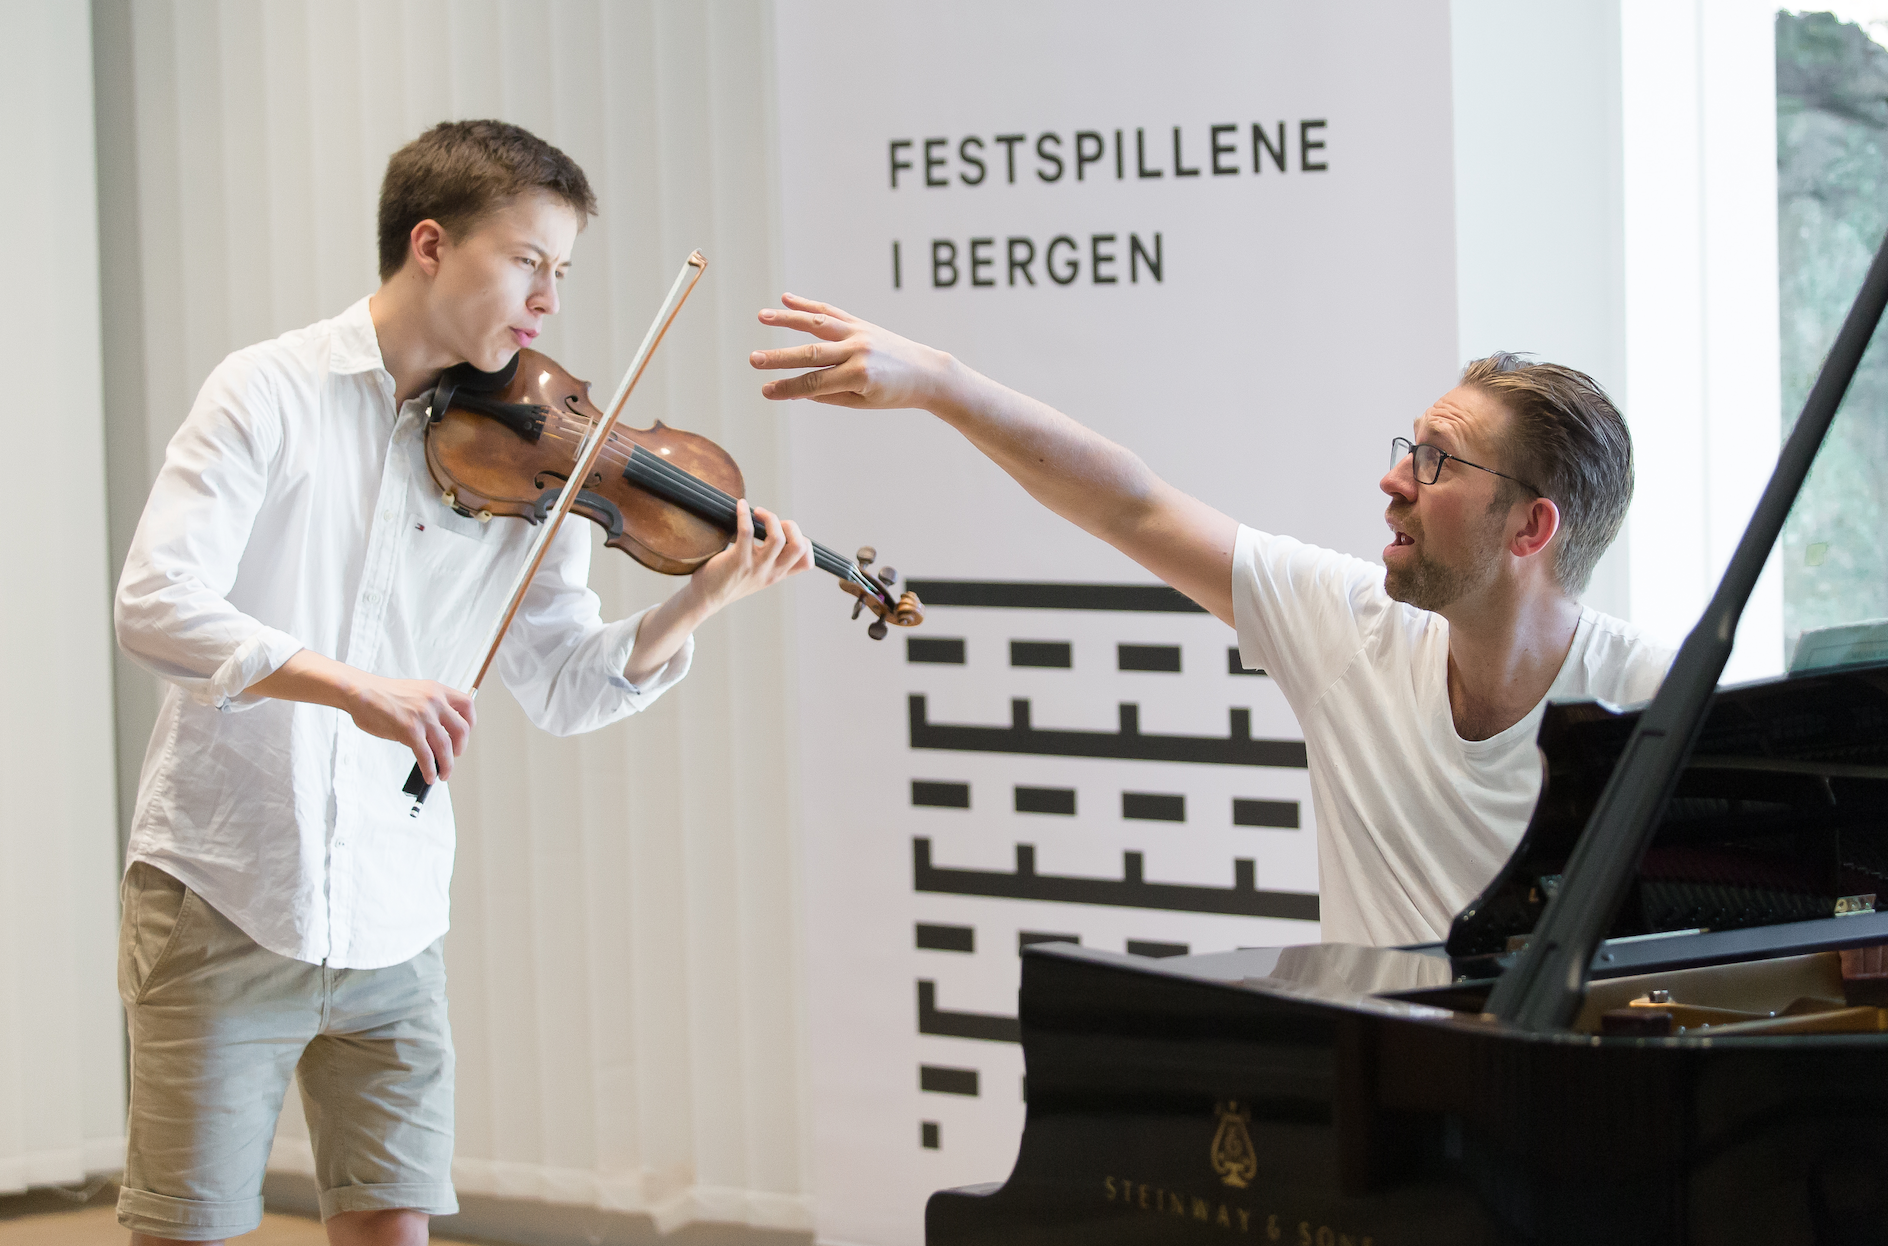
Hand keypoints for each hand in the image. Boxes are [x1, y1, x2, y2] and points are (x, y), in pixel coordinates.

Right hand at [346, 675, 475, 784]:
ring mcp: (422, 716)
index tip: (464, 736)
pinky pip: (426, 756)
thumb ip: (431, 706)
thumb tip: (441, 732)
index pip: (468, 706)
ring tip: (444, 774)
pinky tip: (429, 776)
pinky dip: (430, 769)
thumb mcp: (416, 691)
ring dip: (447, 765)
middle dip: (461, 748)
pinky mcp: (409, 730)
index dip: (470, 724)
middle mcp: (434, 701)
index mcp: (437, 690)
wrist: (360, 692)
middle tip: (454, 756)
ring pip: (446, 747)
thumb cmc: (384, 695)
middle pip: (462, 730)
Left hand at [690, 498, 813, 608]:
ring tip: (758, 512)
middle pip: (799, 547)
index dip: (803, 541)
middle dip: (791, 526)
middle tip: (773, 521)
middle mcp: (770, 572)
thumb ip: (770, 561)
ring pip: (778, 538)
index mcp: (777, 575)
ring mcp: (755, 567)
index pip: (806, 561)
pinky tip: (741, 506)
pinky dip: (745, 514)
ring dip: (770, 518)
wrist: (706, 597)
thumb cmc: (729, 581)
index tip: (785, 533)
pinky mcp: (737, 560)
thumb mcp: (757, 576)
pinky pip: (747, 531)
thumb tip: (777, 532)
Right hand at [750, 293, 958, 409]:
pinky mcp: (860, 323)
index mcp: (860, 376)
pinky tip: (786, 300)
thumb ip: (829, 395)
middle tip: (753, 360)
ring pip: (817, 324)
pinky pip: (830, 313)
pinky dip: (808, 306)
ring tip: (762, 316)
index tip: (766, 391)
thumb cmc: (893, 393)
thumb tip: (796, 391)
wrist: (925, 372)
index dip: (789, 388)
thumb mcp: (861, 401)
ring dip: (788, 319)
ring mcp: (859, 333)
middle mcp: (859, 351)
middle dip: (780, 358)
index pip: (815, 383)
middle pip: (812, 354)